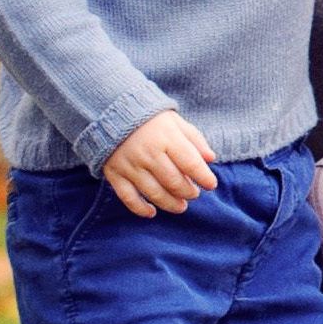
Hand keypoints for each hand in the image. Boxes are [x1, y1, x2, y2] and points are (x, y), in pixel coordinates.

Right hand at [102, 109, 218, 217]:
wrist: (111, 111)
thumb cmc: (150, 119)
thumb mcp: (175, 122)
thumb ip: (195, 139)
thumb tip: (211, 159)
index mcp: (166, 137)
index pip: (190, 163)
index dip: (204, 177)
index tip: (211, 185)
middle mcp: (148, 153)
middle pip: (173, 181)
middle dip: (188, 192)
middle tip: (194, 194)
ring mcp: (130, 165)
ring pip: (154, 192)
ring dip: (170, 204)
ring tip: (181, 206)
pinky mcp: (114, 173)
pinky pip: (128, 197)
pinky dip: (140, 208)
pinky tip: (152, 212)